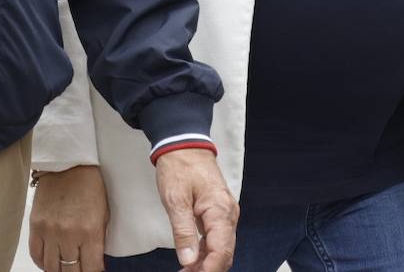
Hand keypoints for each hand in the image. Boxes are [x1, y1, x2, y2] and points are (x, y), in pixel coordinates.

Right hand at [28, 165, 107, 271]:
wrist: (68, 164)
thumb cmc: (89, 186)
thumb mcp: (103, 215)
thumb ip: (98, 242)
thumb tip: (95, 265)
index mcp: (90, 232)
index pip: (91, 270)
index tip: (92, 270)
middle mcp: (69, 234)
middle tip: (78, 269)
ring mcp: (50, 230)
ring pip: (52, 268)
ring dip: (59, 271)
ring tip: (64, 268)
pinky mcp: (35, 224)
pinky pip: (36, 254)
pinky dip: (42, 263)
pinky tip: (49, 262)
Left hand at [154, 150, 237, 271]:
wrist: (184, 144)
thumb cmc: (179, 166)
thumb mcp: (175, 198)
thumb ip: (182, 230)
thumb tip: (188, 259)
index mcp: (220, 210)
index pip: (221, 251)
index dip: (209, 269)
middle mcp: (228, 214)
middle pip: (224, 252)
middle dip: (207, 269)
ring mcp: (225, 213)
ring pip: (221, 247)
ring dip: (206, 263)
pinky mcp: (218, 212)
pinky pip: (217, 238)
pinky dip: (206, 251)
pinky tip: (192, 260)